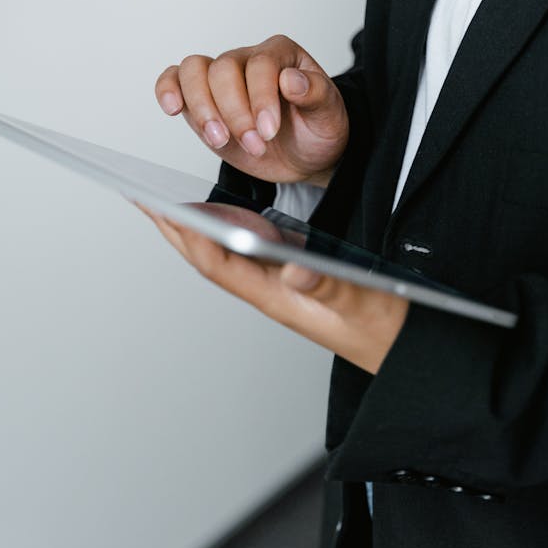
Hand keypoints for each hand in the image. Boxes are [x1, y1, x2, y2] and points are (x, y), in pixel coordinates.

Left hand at [140, 204, 408, 375]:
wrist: (408, 352)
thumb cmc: (387, 330)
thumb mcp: (366, 305)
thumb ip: (333, 287)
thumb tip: (294, 270)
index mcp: (280, 299)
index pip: (221, 263)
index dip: (188, 234)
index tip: (156, 207)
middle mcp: (273, 292)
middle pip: (212, 257)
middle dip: (175, 228)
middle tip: (139, 196)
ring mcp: (282, 286)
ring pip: (227, 254)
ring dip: (195, 229)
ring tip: (166, 202)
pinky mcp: (296, 278)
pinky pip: (251, 253)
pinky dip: (228, 231)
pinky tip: (221, 218)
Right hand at [155, 36, 348, 186]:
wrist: (304, 154)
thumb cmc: (316, 128)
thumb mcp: (329, 114)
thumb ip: (315, 93)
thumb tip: (291, 80)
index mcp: (281, 54)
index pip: (260, 65)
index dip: (261, 98)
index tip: (269, 131)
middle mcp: (247, 59)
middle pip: (223, 69)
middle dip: (234, 113)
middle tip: (254, 144)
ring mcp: (221, 78)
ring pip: (194, 70)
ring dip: (201, 108)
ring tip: (219, 139)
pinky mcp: (202, 99)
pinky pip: (174, 79)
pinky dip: (168, 90)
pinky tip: (172, 108)